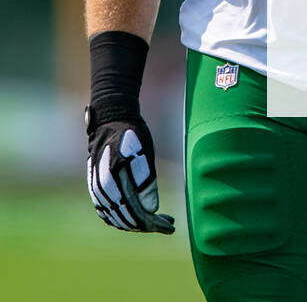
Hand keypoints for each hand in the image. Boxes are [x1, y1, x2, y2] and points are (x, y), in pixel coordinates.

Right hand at [86, 110, 174, 232]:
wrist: (110, 119)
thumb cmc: (130, 134)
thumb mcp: (143, 154)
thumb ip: (146, 182)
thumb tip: (151, 210)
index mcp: (113, 183)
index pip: (135, 215)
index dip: (154, 225)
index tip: (170, 227)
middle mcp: (102, 192)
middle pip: (126, 220)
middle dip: (149, 225)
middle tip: (168, 223)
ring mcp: (97, 191)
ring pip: (118, 219)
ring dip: (137, 223)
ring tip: (157, 218)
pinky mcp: (96, 188)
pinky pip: (108, 212)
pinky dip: (123, 218)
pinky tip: (138, 213)